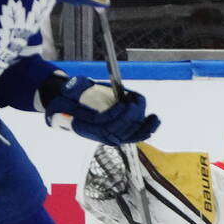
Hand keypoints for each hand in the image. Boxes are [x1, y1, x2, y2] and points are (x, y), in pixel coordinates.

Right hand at [43, 75, 159, 144]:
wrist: (74, 107)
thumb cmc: (73, 98)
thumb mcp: (69, 90)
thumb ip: (72, 88)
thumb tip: (72, 88)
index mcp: (84, 125)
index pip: (102, 124)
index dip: (115, 114)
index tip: (124, 103)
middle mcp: (98, 134)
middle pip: (117, 130)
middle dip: (129, 117)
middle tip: (134, 104)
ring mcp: (111, 136)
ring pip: (129, 134)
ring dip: (141, 123)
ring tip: (148, 112)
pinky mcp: (120, 134)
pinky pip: (135, 135)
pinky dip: (146, 129)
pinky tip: (154, 120)